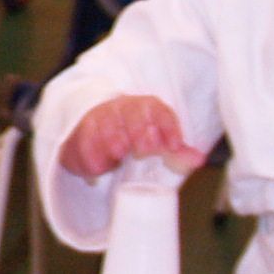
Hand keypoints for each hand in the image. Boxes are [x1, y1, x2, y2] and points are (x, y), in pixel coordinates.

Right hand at [56, 96, 200, 179]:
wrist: (92, 133)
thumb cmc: (131, 138)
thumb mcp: (156, 143)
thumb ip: (177, 153)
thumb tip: (198, 160)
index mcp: (142, 107)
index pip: (155, 109)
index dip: (166, 126)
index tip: (173, 146)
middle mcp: (118, 108)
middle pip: (128, 112)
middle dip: (138, 130)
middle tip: (145, 149)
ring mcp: (95, 118)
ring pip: (102, 124)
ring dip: (111, 142)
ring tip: (118, 157)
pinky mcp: (75, 134)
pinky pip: (80, 142)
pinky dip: (90, 156)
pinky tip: (100, 166)